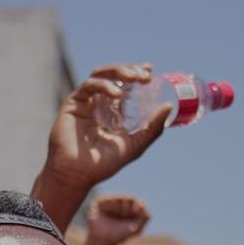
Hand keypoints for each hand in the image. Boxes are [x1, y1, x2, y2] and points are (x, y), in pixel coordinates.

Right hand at [40, 63, 166, 192]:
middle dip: (130, 70)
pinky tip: (116, 95)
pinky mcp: (73, 103)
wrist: (78, 174)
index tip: (150, 70)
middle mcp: (100, 101)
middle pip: (114, 74)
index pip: (126, 83)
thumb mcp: (135, 145)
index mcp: (114, 109)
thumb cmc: (104, 164)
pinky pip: (88, 86)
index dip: (137, 72)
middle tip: (145, 75)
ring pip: (101, 74)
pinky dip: (104, 86)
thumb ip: (152, 128)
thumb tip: (169, 106)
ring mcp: (86, 101)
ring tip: (133, 78)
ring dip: (118, 72)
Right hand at [86, 194, 149, 244]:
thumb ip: (144, 218)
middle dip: (127, 209)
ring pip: (118, 198)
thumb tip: (145, 208)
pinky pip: (108, 199)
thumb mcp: (136, 229)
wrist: (103, 241)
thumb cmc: (119, 236)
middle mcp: (119, 205)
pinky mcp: (100, 203)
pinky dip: (110, 206)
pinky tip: (107, 213)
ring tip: (114, 216)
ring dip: (118, 208)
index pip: (136, 202)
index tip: (138, 210)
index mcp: (129, 210)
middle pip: (128, 199)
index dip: (138, 205)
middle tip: (123, 216)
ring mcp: (109, 203)